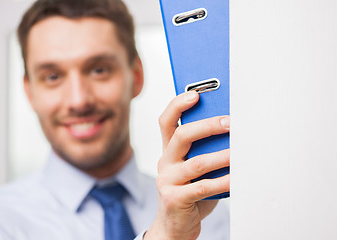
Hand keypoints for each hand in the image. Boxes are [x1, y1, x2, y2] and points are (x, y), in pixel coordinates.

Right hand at [144, 91, 229, 239]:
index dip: (178, 105)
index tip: (195, 94)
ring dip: (221, 156)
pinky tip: (236, 178)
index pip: (167, 121)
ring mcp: (167, 180)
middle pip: (181, 136)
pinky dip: (222, 182)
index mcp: (169, 150)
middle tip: (230, 123)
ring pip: (196, 163)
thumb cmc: (189, 191)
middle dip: (207, 126)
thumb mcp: (193, 167)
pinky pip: (203, 187)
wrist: (175, 224)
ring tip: (239, 152)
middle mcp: (166, 162)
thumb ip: (204, 150)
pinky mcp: (174, 198)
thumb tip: (232, 131)